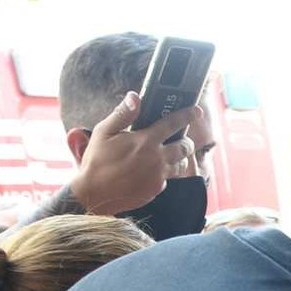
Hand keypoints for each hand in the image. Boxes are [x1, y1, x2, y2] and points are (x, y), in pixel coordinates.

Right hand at [69, 91, 198, 215]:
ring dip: (179, 159)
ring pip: (181, 165)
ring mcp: (158, 176)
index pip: (173, 123)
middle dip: (187, 142)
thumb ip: (123, 114)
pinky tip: (150, 171)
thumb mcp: (104, 132)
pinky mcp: (155, 190)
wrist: (93, 194)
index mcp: (145, 140)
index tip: (197, 111)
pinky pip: (167, 179)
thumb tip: (134, 96)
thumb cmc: (96, 161)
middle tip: (180, 139)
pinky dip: (163, 174)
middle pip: (185, 147)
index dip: (188, 115)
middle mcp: (156, 158)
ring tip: (168, 155)